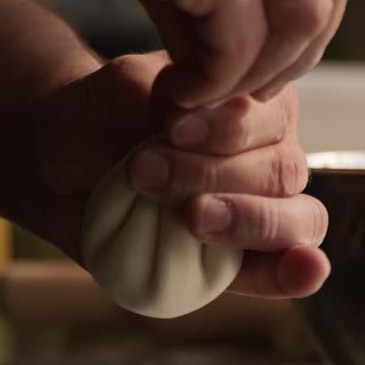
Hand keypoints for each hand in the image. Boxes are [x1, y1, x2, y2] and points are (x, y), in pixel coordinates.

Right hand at [0, 0, 357, 108]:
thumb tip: (210, 53)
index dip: (310, 5)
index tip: (272, 48)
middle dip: (304, 48)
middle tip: (254, 91)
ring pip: (298, 20)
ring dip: (261, 74)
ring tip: (207, 98)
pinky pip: (238, 46)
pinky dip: (213, 85)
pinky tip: (175, 95)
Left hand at [30, 52, 329, 298]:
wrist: (61, 161)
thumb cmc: (103, 118)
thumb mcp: (121, 90)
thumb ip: (156, 94)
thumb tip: (184, 109)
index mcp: (259, 105)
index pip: (272, 118)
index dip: (227, 128)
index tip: (170, 129)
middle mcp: (273, 155)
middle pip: (283, 172)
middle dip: (213, 175)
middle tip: (144, 172)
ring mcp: (264, 210)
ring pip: (299, 219)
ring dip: (249, 220)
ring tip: (192, 218)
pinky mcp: (238, 261)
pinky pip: (279, 271)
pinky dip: (293, 273)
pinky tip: (303, 271)